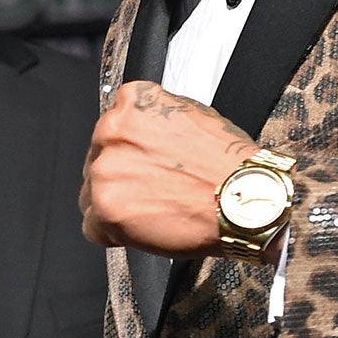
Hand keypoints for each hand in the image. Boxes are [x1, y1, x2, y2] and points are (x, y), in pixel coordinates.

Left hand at [81, 82, 258, 257]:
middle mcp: (112, 131)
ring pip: (92, 195)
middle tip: (154, 192)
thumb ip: (155, 121)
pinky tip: (145, 228)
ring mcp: (105, 170)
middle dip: (121, 179)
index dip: (129, 154)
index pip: (111, 131)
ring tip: (154, 211)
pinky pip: (94, 228)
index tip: (144, 166)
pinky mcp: (106, 207)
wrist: (246, 199)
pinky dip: (115, 234)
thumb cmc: (228, 164)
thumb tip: (141, 134)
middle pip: (98, 162)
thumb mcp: (192, 115)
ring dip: (117, 206)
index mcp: (132, 103)